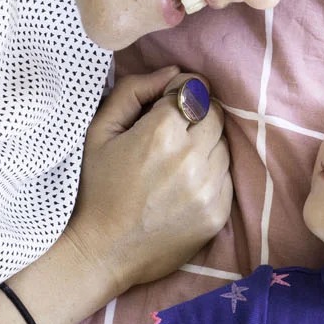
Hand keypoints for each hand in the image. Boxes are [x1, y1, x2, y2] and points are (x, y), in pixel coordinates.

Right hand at [65, 66, 232, 293]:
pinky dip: (210, 174)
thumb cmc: (96, 187)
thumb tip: (172, 72)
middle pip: (214, 114)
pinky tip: (184, 185)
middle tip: (171, 133)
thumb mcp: (99, 131)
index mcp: (161, 133)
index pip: (193, 89)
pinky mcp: (218, 214)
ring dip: (205, 145)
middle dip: (195, 115)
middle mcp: (190, 158)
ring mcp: (208, 188)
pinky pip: (227, 177)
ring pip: (224, 145)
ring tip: (176, 161)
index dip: (178, 92)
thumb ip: (133, 91)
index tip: (165, 105)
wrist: (101, 252)